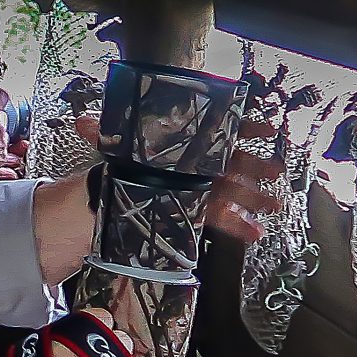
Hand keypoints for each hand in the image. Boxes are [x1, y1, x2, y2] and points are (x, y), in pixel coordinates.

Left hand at [66, 105, 285, 243]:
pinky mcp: (205, 209)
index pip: (223, 130)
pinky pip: (225, 216)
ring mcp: (208, 186)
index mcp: (192, 142)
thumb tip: (82, 123)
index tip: (266, 130)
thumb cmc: (133, 160)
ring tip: (274, 204)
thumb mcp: (120, 146)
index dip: (245, 128)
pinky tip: (256, 233)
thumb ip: (107, 134)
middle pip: (236, 161)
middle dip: (256, 166)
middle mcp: (205, 162)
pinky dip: (240, 225)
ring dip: (255, 196)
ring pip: (236, 189)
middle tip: (275, 170)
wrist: (129, 186)